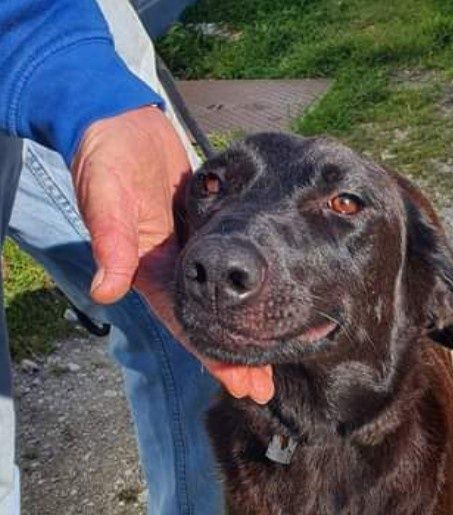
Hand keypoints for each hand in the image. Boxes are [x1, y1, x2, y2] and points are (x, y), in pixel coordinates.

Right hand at [71, 106, 273, 402]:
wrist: (118, 121)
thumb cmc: (107, 158)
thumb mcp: (107, 197)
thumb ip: (111, 242)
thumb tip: (105, 290)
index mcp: (151, 274)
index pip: (189, 328)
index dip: (215, 359)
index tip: (244, 385)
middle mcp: (175, 273)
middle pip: (213, 326)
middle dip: (238, 358)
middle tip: (266, 388)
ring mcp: (192, 255)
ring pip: (228, 304)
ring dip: (250, 330)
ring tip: (279, 353)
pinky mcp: (206, 235)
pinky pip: (232, 271)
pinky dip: (252, 290)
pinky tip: (275, 303)